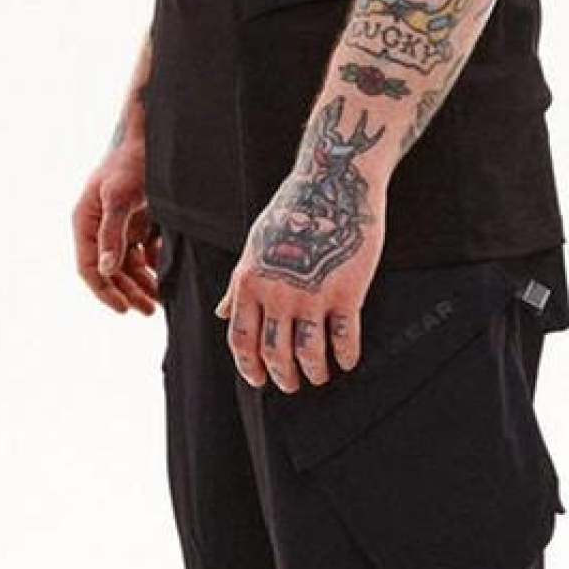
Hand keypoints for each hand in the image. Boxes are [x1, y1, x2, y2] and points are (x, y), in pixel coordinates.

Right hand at [71, 151, 161, 314]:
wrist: (153, 138)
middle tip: (149, 311)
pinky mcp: (136, 222)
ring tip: (159, 302)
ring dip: (141, 284)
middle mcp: (98, 227)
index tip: (123, 309)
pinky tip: (166, 273)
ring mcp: (117, 226)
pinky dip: (152, 266)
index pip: (88, 267)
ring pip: (127, 266)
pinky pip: (142, 253)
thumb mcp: (120, 198)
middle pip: (109, 271)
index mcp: (85, 221)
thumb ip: (112, 235)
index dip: (104, 291)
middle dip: (128, 293)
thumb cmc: (131, 163)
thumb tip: (105, 269)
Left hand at [213, 186, 385, 392]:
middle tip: (291, 385)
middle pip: (273, 353)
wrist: (333, 184)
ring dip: (314, 372)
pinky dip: (346, 356)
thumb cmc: (292, 212)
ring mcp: (312, 295)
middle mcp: (276, 293)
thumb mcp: (255, 246)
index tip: (258, 381)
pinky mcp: (347, 293)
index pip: (240, 339)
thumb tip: (221, 313)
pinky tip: (348, 360)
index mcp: (249, 282)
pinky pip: (345, 338)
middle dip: (283, 377)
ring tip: (320, 376)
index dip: (248, 367)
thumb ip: (238, 284)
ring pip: (308, 354)